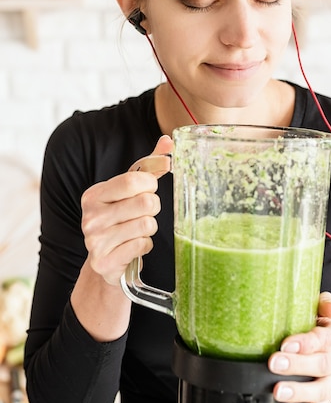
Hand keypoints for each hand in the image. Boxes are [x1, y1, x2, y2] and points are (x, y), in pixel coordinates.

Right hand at [81, 135, 172, 285]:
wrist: (105, 259)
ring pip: (147, 225)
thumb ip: (149, 165)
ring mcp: (95, 241)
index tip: (149, 189)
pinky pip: (143, 245)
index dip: (150, 184)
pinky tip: (133, 245)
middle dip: (153, 207)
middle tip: (145, 212)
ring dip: (150, 228)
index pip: (133, 181)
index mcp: (93, 195)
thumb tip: (169, 141)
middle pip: (145, 203)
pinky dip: (145, 245)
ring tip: (137, 229)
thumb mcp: (129, 191)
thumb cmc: (120, 218)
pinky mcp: (105, 261)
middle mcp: (91, 217)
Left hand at [268, 292, 330, 402]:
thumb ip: (323, 303)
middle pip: (323, 364)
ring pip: (320, 390)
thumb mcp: (318, 311)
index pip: (325, 339)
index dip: (306, 343)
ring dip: (298, 391)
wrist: (326, 354)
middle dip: (297, 365)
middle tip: (274, 363)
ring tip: (278, 390)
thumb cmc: (314, 328)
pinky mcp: (326, 400)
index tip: (285, 344)